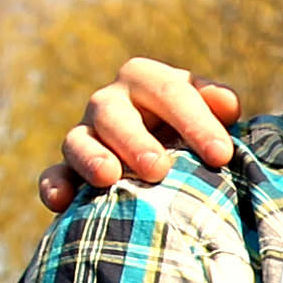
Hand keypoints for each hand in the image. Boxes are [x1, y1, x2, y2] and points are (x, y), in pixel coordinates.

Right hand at [35, 58, 244, 211]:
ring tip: (109, 177)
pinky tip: (61, 202)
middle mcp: (112, 102)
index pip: (172, 92)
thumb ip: (218, 105)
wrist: (169, 152)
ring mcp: (86, 134)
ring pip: (79, 140)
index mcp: (148, 80)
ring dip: (91, 158)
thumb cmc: (197, 131)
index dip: (196, 123)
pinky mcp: (69, 167)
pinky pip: (54, 173)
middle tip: (158, 169)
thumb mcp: (211, 112)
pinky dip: (55, 186)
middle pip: (115, 114)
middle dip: (136, 141)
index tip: (221, 156)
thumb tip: (227, 106)